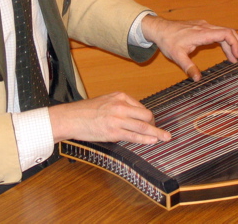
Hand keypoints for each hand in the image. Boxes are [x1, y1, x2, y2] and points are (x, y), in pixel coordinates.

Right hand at [48, 92, 170, 143]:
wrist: (70, 118)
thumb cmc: (86, 111)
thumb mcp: (106, 100)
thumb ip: (120, 105)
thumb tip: (134, 114)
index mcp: (120, 96)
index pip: (141, 106)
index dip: (148, 117)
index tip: (151, 123)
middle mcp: (121, 106)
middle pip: (146, 115)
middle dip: (154, 124)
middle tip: (160, 132)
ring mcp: (117, 119)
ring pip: (143, 126)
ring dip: (157, 133)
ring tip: (166, 137)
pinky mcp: (113, 132)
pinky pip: (133, 136)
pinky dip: (145, 139)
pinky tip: (153, 141)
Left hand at [141, 16, 237, 80]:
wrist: (159, 28)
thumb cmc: (167, 40)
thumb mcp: (177, 56)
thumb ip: (188, 67)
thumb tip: (197, 79)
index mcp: (202, 33)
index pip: (225, 34)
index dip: (235, 43)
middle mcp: (205, 27)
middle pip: (229, 32)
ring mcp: (204, 26)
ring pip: (224, 32)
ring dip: (231, 44)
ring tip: (235, 58)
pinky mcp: (201, 27)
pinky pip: (218, 32)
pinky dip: (224, 42)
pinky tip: (225, 51)